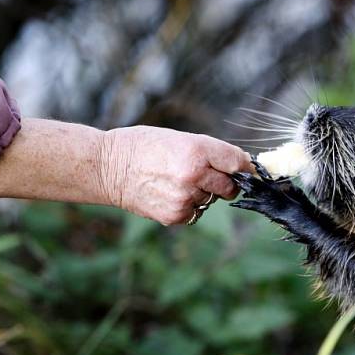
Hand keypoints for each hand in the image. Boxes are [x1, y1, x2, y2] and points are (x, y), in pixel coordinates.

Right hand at [97, 125, 252, 224]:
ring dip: (202, 194)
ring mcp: (185, 197)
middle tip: (206, 176)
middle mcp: (194, 174)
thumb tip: (244, 165)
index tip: (245, 169)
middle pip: (231, 186)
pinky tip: (168, 194)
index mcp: (197, 150)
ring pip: (211, 201)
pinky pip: (195, 213)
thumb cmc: (145, 147)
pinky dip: (188, 206)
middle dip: (225, 183)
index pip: (238, 162)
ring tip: (175, 182)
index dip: (244, 166)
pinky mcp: (176, 215)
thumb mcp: (180, 139)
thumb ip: (211, 152)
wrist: (108, 167)